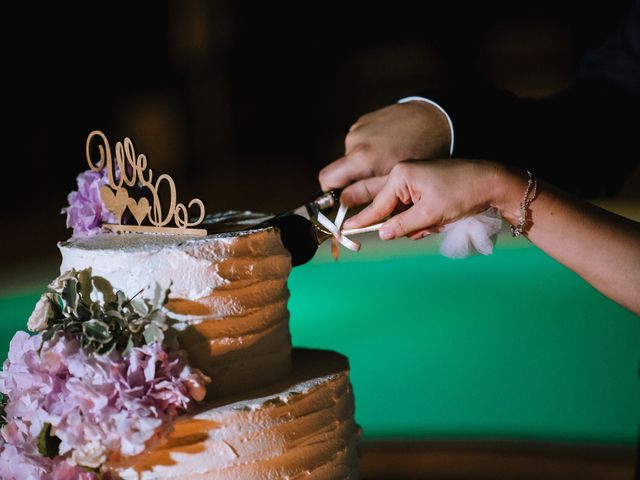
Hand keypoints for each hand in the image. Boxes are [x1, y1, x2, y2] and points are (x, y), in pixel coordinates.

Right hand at [318, 101, 451, 203]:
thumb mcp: (397, 181)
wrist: (437, 119)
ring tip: (389, 162)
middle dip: (355, 180)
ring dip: (366, 164)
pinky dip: (371, 149)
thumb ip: (367, 194)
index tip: (348, 199)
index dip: (334, 192)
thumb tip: (345, 203)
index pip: (326, 180)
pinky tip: (390, 148)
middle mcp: (354, 140)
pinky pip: (360, 142)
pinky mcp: (366, 119)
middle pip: (341, 170)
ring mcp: (359, 127)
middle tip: (379, 182)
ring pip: (352, 156)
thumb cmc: (422, 152)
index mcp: (360, 157)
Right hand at [343, 159, 503, 239]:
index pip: (377, 204)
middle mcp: (404, 173)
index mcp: (401, 175)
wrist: (492, 182)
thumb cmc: (462, 193)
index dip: (363, 221)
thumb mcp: (430, 214)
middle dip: (401, 224)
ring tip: (437, 223)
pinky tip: (439, 220)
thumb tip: (381, 234)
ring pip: (403, 211)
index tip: (346, 230)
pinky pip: (414, 208)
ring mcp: (415, 178)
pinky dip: (423, 219)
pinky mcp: (425, 185)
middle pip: (388, 207)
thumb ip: (402, 225)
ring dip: (416, 224)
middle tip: (417, 228)